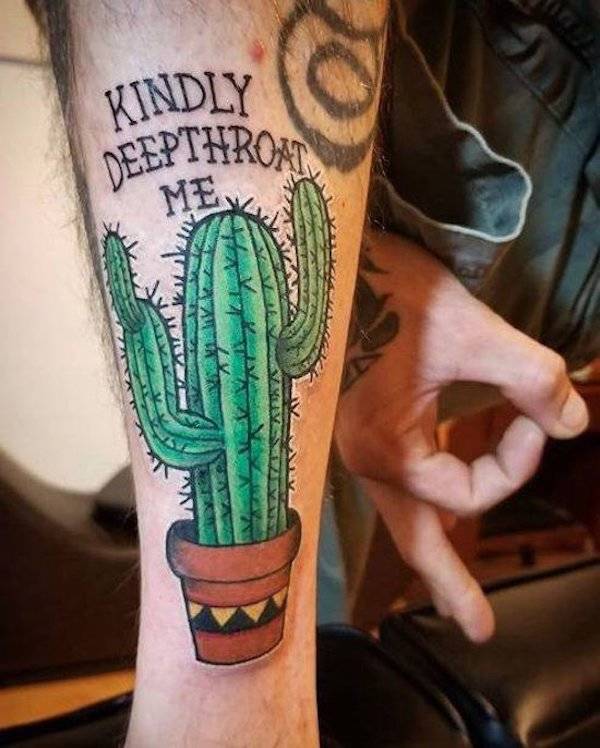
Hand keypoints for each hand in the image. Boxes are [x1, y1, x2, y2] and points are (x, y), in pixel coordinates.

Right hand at [335, 230, 588, 640]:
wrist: (312, 260)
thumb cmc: (380, 292)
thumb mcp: (464, 330)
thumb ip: (527, 375)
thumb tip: (574, 420)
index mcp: (383, 449)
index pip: (470, 490)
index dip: (518, 459)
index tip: (541, 408)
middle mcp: (364, 459)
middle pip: (412, 538)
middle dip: (449, 582)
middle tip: (478, 628)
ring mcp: (356, 443)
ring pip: (402, 511)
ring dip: (434, 548)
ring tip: (454, 590)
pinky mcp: (361, 421)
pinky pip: (396, 479)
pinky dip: (424, 502)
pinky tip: (435, 510)